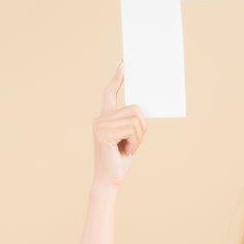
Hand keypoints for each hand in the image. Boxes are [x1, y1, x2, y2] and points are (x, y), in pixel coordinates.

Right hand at [92, 64, 145, 188]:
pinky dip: (135, 142)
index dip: (117, 79)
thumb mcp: (130, 136)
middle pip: (135, 109)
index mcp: (106, 117)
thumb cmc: (121, 158)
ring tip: (127, 148)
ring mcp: (101, 125)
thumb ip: (133, 121)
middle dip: (142, 128)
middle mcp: (101, 118)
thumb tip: (143, 108)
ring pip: (136, 120)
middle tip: (132, 143)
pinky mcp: (104, 134)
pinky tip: (125, 151)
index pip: (110, 93)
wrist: (110, 178)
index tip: (124, 64)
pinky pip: (132, 129)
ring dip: (139, 137)